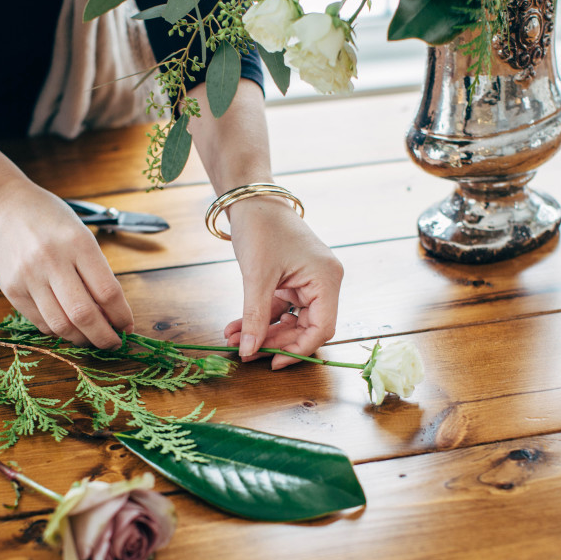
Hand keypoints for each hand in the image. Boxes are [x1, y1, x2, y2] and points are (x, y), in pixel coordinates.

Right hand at [0, 182, 132, 347]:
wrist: (4, 206)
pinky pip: (41, 322)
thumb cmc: (51, 220)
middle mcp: (52, 260)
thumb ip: (96, 272)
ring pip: (61, 325)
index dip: (122, 316)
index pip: (107, 292)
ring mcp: (28, 276)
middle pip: (84, 314)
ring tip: (91, 338)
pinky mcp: (11, 289)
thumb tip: (111, 315)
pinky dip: (59, 330)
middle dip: (104, 337)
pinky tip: (68, 326)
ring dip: (81, 339)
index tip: (127, 326)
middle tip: (113, 343)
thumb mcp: (82, 235)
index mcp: (78, 243)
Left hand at [223, 197, 342, 368]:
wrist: (250, 197)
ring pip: (290, 320)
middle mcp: (323, 282)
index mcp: (326, 279)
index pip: (322, 328)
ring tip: (234, 340)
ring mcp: (308, 281)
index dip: (298, 350)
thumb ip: (255, 317)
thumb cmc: (260, 227)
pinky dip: (260, 317)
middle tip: (245, 352)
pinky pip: (280, 308)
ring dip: (263, 331)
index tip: (272, 362)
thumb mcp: (256, 276)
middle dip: (275, 341)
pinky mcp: (292, 280)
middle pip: (306, 327)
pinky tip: (236, 327)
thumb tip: (250, 351)